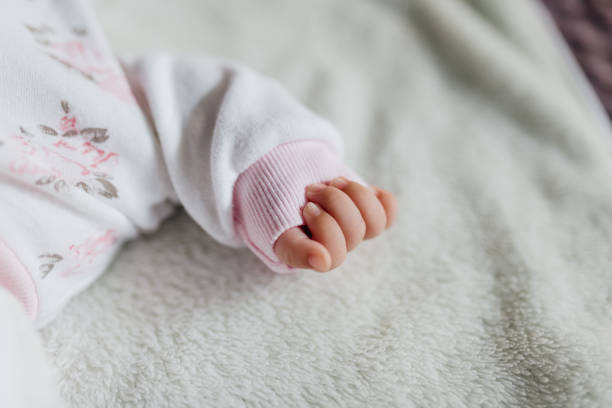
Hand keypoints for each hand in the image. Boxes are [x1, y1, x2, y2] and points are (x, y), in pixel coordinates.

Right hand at [274, 177, 396, 271]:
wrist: (278, 168)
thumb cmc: (272, 197)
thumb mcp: (276, 224)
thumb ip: (296, 249)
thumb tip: (323, 263)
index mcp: (309, 255)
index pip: (334, 256)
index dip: (325, 226)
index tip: (306, 207)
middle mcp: (334, 246)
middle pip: (354, 234)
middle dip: (333, 201)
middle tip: (312, 188)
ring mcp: (353, 228)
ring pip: (375, 222)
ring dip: (354, 194)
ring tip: (333, 181)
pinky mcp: (366, 210)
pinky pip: (388, 211)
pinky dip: (380, 199)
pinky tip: (365, 190)